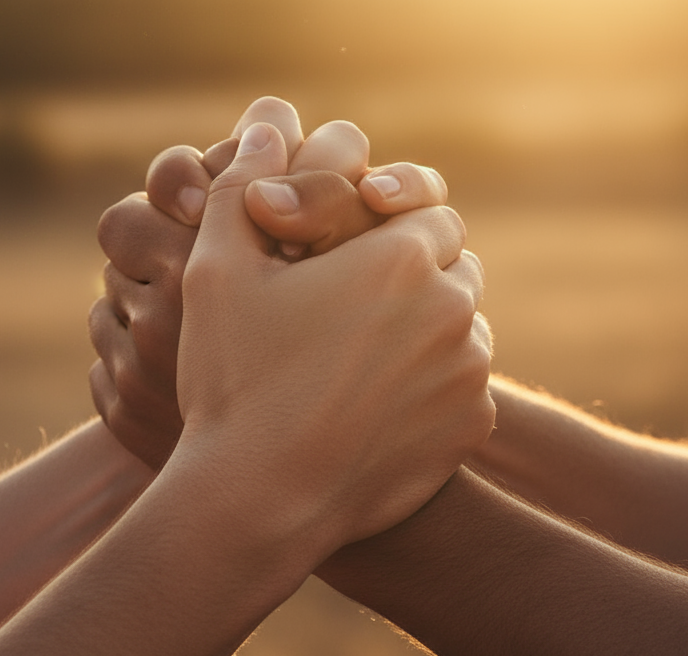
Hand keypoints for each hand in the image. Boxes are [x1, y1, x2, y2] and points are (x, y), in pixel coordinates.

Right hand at [91, 98, 455, 468]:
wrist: (258, 498)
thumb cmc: (233, 380)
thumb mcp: (216, 272)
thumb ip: (242, 188)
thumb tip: (266, 126)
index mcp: (399, 255)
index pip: (423, 208)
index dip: (385, 225)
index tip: (348, 255)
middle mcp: (451, 306)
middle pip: (452, 264)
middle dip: (413, 275)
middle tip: (353, 307)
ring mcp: (468, 373)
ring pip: (463, 327)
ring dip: (427, 330)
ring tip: (362, 359)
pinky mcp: (470, 429)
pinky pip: (466, 389)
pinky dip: (434, 390)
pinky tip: (377, 408)